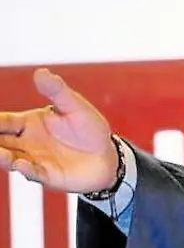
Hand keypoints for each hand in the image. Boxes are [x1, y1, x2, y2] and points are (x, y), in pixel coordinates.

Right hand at [0, 68, 117, 192]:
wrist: (108, 155)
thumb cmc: (89, 128)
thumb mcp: (75, 106)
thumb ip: (57, 91)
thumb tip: (41, 72)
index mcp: (28, 124)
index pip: (3, 122)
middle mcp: (26, 143)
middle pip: (0, 142)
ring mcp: (34, 160)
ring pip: (10, 159)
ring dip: (2, 157)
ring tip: (0, 153)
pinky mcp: (47, 175)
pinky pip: (33, 173)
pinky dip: (26, 170)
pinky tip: (21, 165)